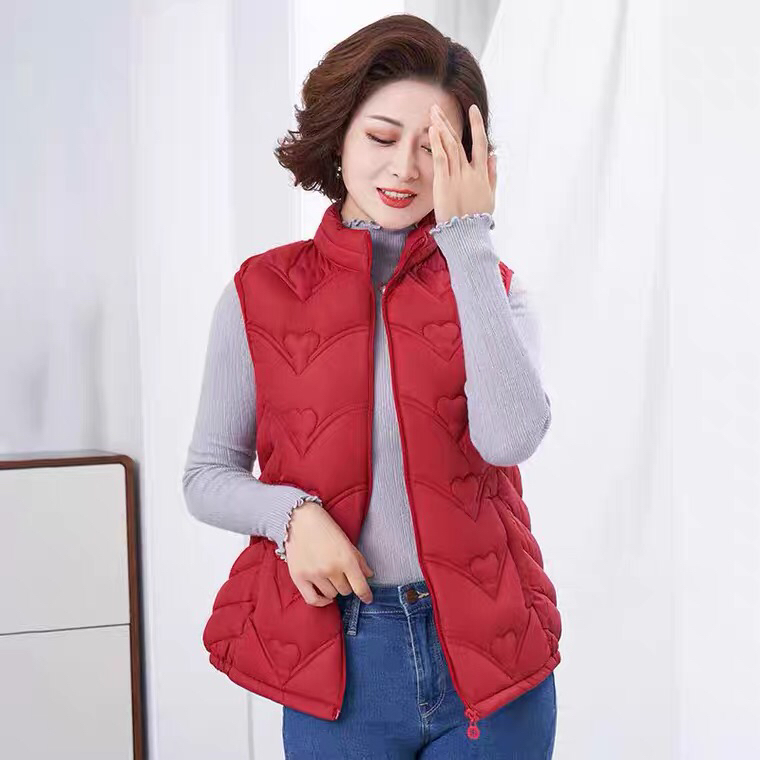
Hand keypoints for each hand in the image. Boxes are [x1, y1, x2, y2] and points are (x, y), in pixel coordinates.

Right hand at [283, 500, 374, 605]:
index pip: (360, 587)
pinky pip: (312, 600)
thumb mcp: (346, 541)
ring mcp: (314, 574)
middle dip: (346, 584)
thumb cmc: (325, 527)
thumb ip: (359, 560)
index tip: (368, 598)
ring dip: (333, 588)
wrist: (299, 518)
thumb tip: (368, 576)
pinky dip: (321, 601)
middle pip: (345, 591)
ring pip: (331, 595)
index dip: (366, 595)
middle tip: (342, 574)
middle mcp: (331, 569)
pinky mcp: (299, 577)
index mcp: (346, 559)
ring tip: (330, 576)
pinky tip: (324, 596)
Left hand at [429, 103, 496, 224]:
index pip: (481, 143)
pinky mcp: (444, 184)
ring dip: (441, 127)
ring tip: (433, 113)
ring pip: (450, 147)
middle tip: (437, 107)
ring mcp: (457, 177)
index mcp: (481, 174)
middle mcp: (470, 172)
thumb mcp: (490, 197)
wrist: (467, 235)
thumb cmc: (477, 219)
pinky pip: (441, 159)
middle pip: (459, 141)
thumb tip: (495, 156)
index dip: (477, 125)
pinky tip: (433, 130)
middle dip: (448, 122)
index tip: (472, 109)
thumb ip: (492, 175)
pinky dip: (437, 144)